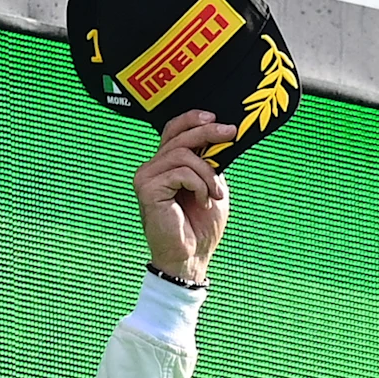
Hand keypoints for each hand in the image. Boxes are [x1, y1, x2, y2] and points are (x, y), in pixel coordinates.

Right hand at [136, 109, 235, 284]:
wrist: (191, 259)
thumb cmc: (200, 228)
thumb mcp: (211, 187)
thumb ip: (209, 163)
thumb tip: (221, 136)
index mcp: (165, 166)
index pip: (174, 131)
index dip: (192, 119)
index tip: (216, 119)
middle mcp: (152, 168)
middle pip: (180, 136)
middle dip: (209, 133)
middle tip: (231, 133)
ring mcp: (147, 177)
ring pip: (183, 154)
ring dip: (207, 174)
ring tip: (215, 196)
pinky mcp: (147, 189)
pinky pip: (181, 172)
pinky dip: (199, 185)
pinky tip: (202, 202)